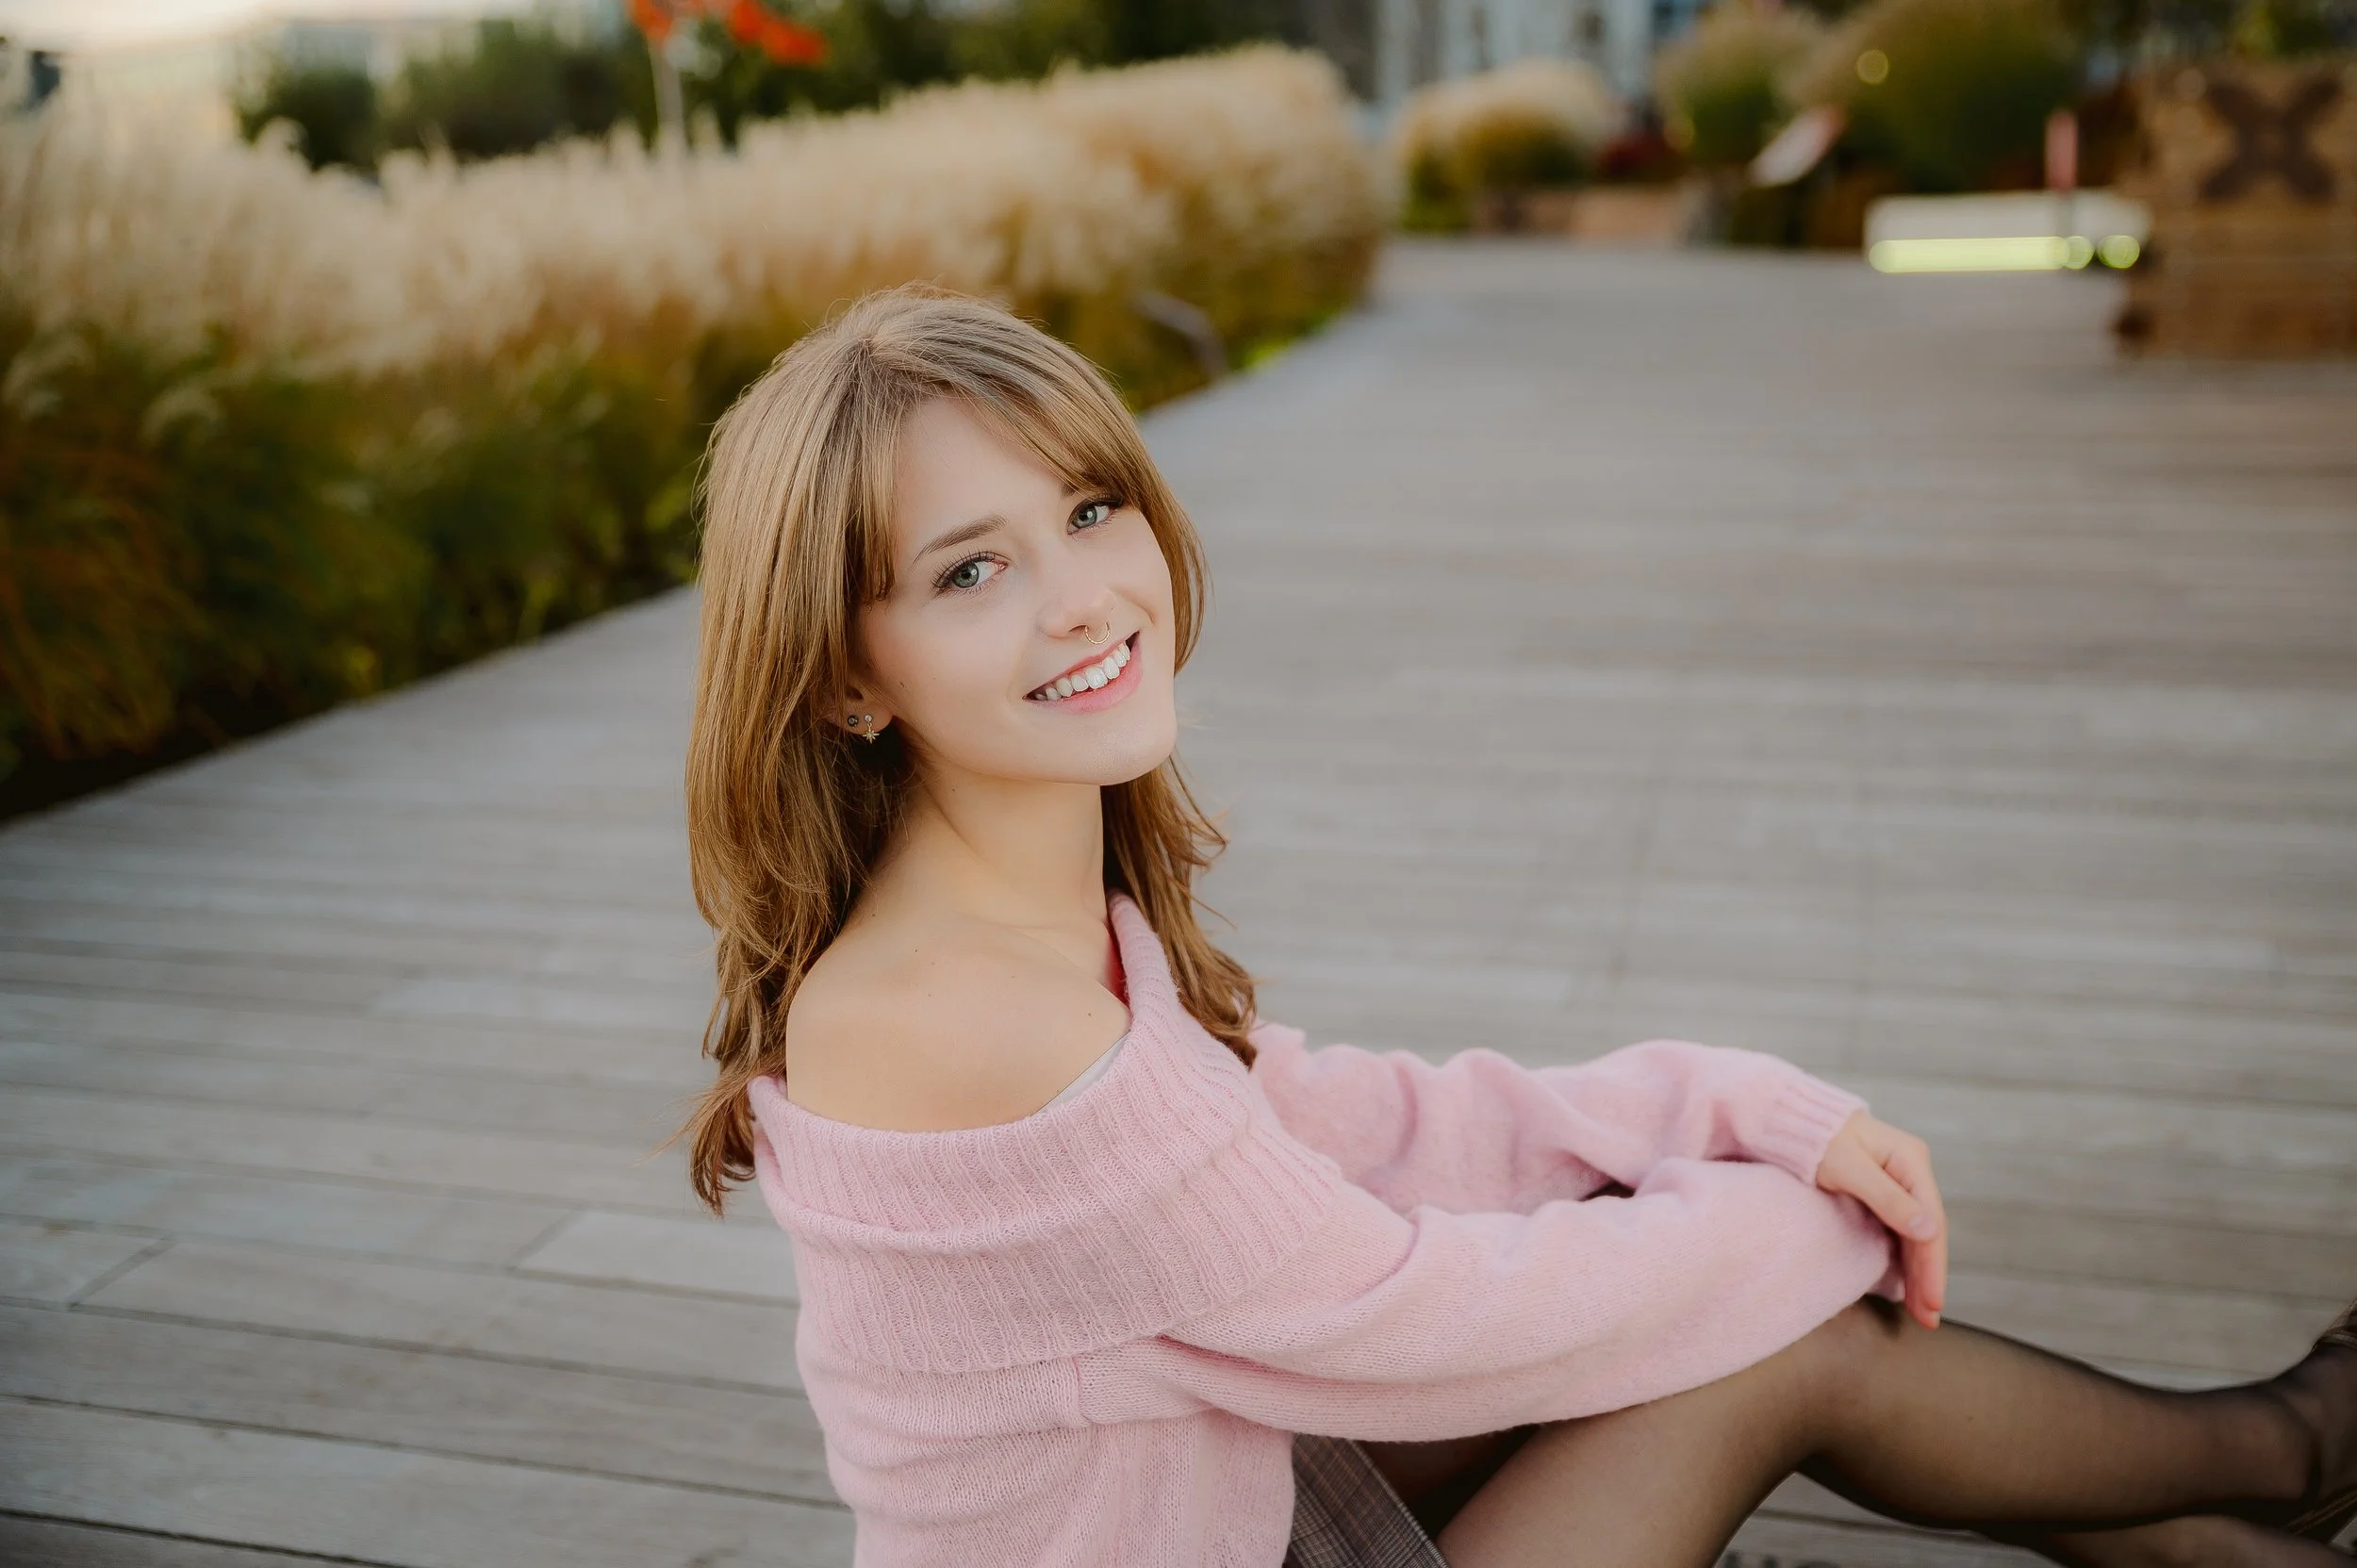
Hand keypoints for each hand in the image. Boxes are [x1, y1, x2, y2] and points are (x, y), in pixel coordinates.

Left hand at [1814, 1110, 1947, 1329]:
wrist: (1789, 1117)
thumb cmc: (1814, 1138)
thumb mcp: (1847, 1167)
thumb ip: (1887, 1198)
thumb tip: (1928, 1231)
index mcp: (1910, 1160)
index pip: (1930, 1221)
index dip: (1932, 1264)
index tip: (1930, 1301)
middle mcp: (1911, 1171)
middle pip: (1927, 1231)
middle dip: (1928, 1276)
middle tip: (1928, 1318)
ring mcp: (1898, 1182)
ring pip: (1914, 1234)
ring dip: (1917, 1272)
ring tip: (1920, 1311)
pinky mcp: (1882, 1192)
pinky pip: (1898, 1230)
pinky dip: (1902, 1258)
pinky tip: (1903, 1283)